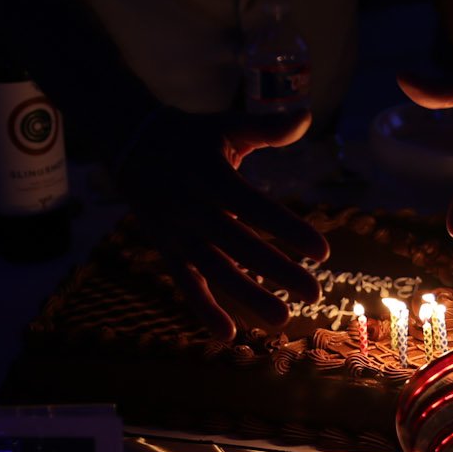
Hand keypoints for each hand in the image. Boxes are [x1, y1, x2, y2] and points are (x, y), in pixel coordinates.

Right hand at [113, 108, 328, 340]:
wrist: (130, 144)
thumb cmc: (190, 136)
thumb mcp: (225, 126)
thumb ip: (266, 127)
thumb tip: (305, 117)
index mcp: (212, 176)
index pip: (255, 208)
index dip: (287, 230)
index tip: (322, 252)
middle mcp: (193, 208)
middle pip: (239, 245)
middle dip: (278, 271)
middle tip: (315, 293)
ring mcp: (178, 233)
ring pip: (215, 271)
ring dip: (248, 297)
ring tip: (282, 320)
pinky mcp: (167, 249)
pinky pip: (186, 284)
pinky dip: (203, 310)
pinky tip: (228, 335)